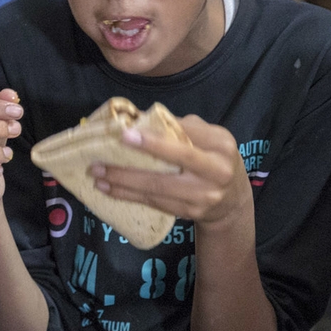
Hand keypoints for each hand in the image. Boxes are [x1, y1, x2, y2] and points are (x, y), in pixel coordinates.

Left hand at [89, 115, 251, 232]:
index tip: (124, 133)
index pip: (185, 136)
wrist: (233, 200)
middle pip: (172, 163)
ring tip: (97, 174)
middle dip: (137, 160)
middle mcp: (216, 170)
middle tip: (103, 157)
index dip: (155, 137)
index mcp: (221, 144)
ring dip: (123, 181)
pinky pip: (154, 202)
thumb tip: (137, 119)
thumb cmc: (212, 158)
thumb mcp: (208, 138)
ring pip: (157, 187)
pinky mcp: (190, 212)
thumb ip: (179, 127)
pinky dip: (128, 195)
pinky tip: (108, 189)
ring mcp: (204, 195)